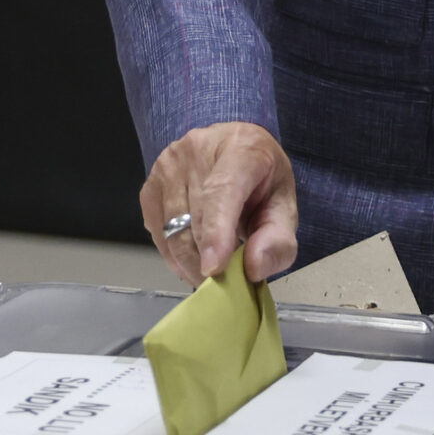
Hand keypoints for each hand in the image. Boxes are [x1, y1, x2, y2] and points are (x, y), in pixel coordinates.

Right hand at [139, 122, 298, 285]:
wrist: (236, 152)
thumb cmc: (262, 182)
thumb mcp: (284, 209)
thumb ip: (278, 242)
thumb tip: (253, 268)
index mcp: (241, 148)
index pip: (222, 191)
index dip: (216, 232)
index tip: (214, 269)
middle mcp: (197, 149)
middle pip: (195, 219)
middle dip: (208, 261)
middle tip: (226, 286)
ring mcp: (167, 165)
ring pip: (172, 231)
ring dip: (191, 263)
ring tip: (212, 272)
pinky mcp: (149, 184)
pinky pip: (158, 234)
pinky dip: (175, 255)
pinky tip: (194, 256)